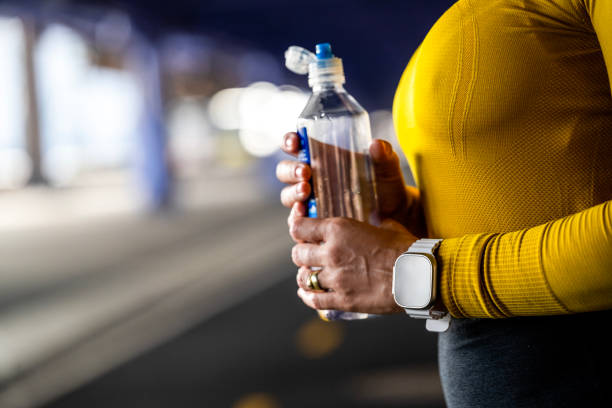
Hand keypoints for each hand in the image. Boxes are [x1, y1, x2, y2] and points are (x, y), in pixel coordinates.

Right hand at [276, 132, 424, 234]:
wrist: (395, 217)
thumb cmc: (386, 186)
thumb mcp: (387, 168)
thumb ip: (384, 156)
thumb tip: (376, 145)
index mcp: (322, 158)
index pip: (296, 145)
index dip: (290, 141)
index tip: (295, 141)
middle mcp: (311, 178)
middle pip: (285, 171)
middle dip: (291, 170)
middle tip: (305, 173)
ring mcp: (310, 201)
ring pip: (287, 196)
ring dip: (292, 193)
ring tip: (306, 191)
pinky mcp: (313, 223)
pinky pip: (297, 222)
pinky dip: (296, 219)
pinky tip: (303, 216)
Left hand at [289, 216, 417, 314]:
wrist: (419, 276)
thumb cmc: (407, 248)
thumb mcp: (386, 226)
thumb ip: (373, 222)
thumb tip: (375, 217)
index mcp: (339, 229)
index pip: (299, 227)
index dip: (298, 230)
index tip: (302, 233)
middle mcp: (332, 252)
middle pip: (298, 253)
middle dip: (302, 254)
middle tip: (310, 256)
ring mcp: (335, 278)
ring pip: (304, 277)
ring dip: (306, 275)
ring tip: (311, 275)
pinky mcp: (342, 300)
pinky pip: (314, 300)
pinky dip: (308, 297)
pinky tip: (309, 294)